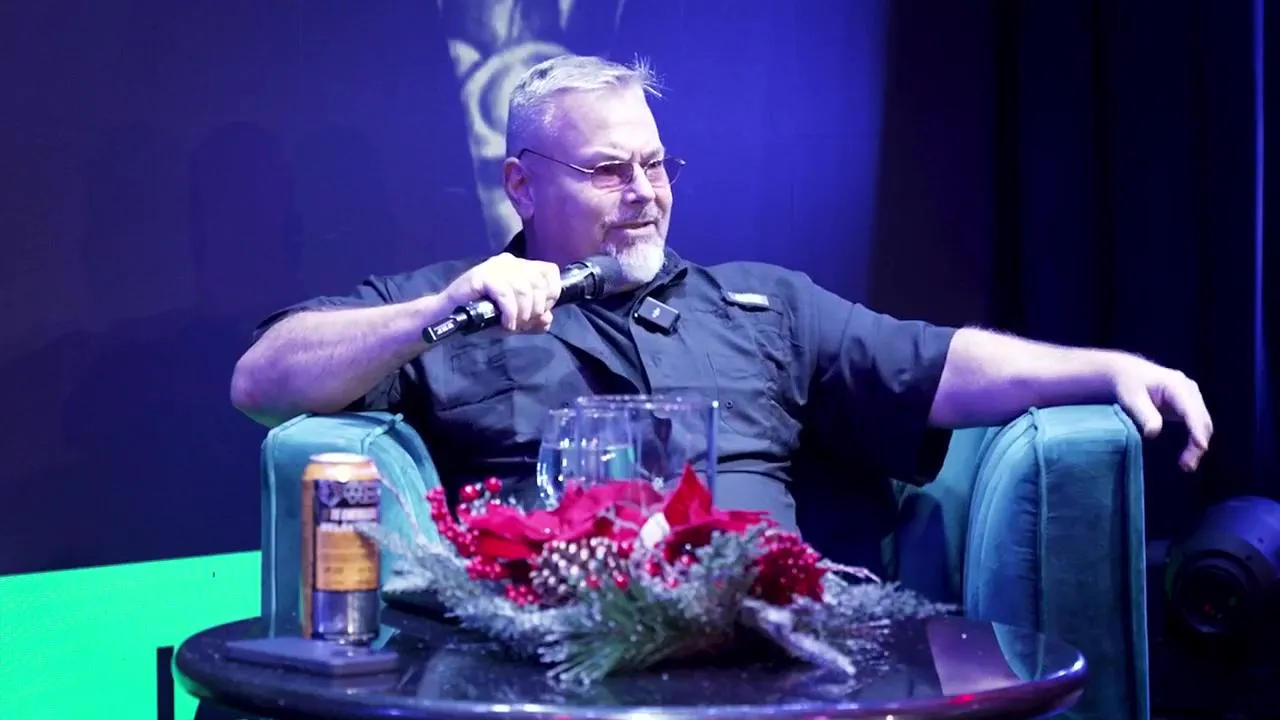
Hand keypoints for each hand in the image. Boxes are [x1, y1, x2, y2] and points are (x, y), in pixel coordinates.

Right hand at [442, 253, 561, 332]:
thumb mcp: (515, 321)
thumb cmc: (482, 316)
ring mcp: (496, 266)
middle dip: (536, 309)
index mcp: (521, 267)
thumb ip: (533, 321)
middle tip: (524, 324)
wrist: (449, 315)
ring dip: (523, 314)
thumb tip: (547, 319)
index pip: (550, 272)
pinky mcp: (483, 274)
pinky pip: (506, 294)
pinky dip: (510, 312)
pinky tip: (506, 323)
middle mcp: (511, 262)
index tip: (541, 312)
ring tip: (514, 325)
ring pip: (524, 289)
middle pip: (539, 283)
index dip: (551, 294)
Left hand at [1110, 355, 1212, 470]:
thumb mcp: (1130, 398)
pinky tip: (1188, 456)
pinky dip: (1195, 440)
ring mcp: (1191, 397)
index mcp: (1177, 385)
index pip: (1191, 410)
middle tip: (1187, 466)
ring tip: (1187, 465)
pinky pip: (1196, 424)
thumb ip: (1143, 414)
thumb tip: (1153, 433)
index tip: (1201, 446)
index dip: (1197, 429)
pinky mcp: (1188, 406)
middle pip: (1201, 419)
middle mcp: (1189, 390)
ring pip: (1202, 424)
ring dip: (1198, 445)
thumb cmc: (1127, 384)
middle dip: (1198, 443)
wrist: (1126, 373)